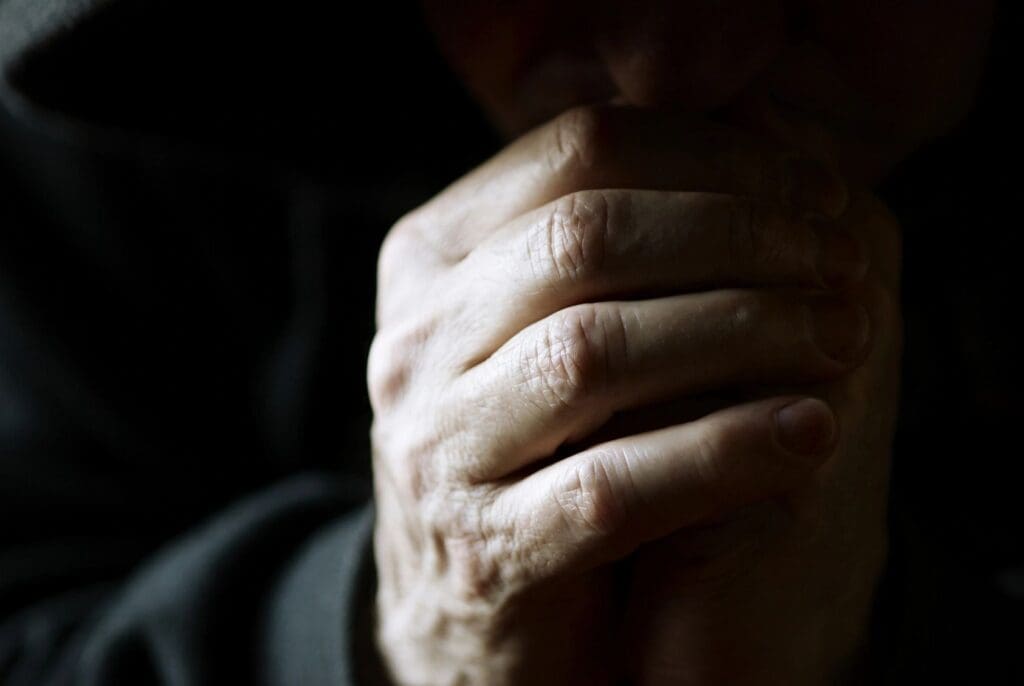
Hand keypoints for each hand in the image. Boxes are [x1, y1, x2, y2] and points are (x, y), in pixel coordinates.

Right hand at [368, 104, 866, 684]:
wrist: (462, 608)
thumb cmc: (530, 439)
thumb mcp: (539, 321)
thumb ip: (610, 237)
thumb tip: (752, 137)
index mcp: (430, 258)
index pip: (576, 151)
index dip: (714, 158)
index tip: (813, 192)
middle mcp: (416, 341)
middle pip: (586, 237)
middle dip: (739, 236)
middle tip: (838, 261)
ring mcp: (439, 447)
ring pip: (594, 351)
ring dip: (744, 331)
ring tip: (841, 335)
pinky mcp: (490, 548)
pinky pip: (615, 482)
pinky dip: (726, 450)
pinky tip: (807, 431)